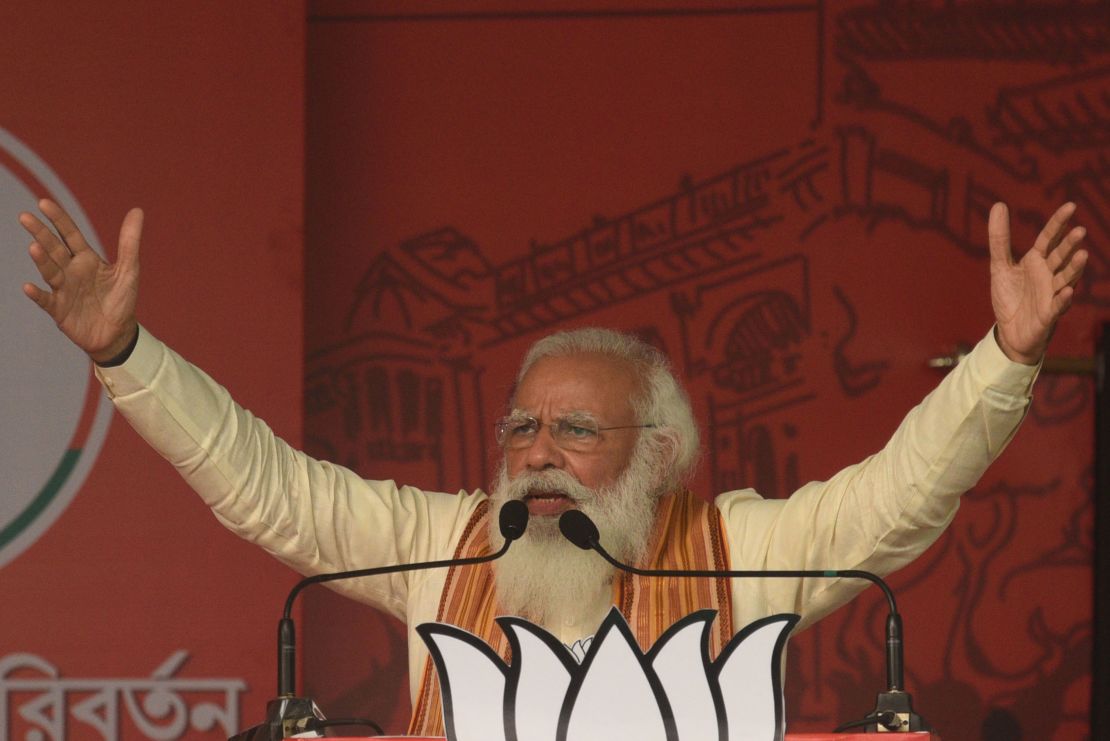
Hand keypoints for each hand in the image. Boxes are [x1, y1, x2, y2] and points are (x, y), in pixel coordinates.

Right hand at [20, 199, 142, 362]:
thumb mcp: (129, 270)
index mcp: (86, 259)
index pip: (70, 234)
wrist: (118, 333)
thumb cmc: (121, 300)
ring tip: (34, 247)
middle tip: (25, 217)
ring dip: (41, 260)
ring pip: (49, 271)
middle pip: (54, 248)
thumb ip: (130, 242)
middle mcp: (71, 271)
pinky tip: (29, 287)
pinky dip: (38, 295)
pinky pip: (46, 300)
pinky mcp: (59, 310)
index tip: (44, 203)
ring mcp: (63, 289)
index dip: (59, 219)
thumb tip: (137, 210)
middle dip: (41, 233)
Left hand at [988, 201, 1087, 364]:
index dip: (1058, 223)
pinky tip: (1068, 291)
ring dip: (1074, 268)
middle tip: (1080, 230)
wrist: (1010, 331)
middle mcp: (1048, 275)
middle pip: (1060, 256)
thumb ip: (1000, 239)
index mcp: (1037, 261)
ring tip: (1082, 255)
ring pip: (1065, 278)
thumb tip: (999, 205)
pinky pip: (1058, 306)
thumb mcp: (1000, 266)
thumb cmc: (1010, 297)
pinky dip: (1063, 299)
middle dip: (1070, 245)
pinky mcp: (1048, 314)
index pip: (1049, 238)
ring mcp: (1051, 294)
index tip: (1070, 206)